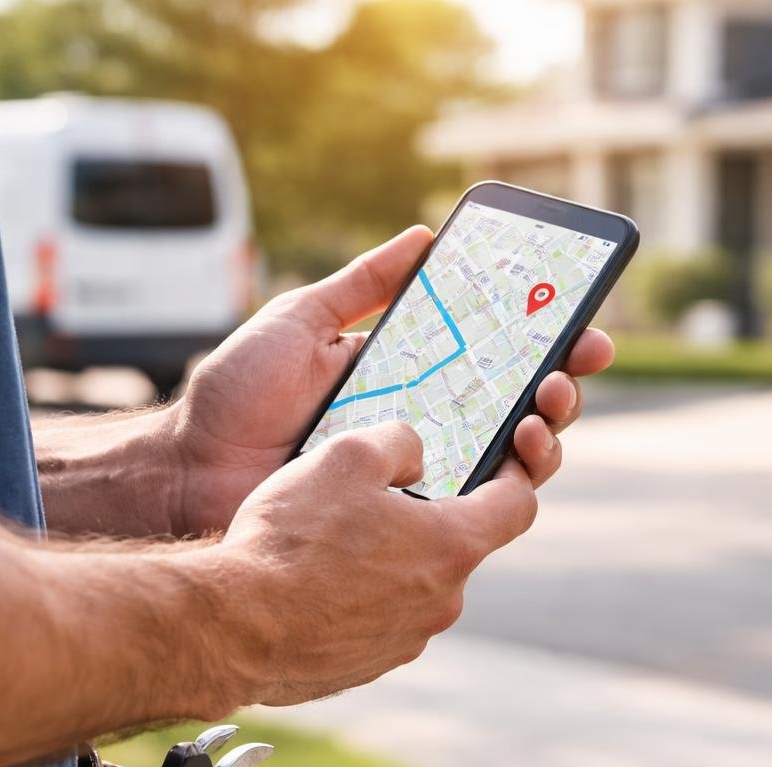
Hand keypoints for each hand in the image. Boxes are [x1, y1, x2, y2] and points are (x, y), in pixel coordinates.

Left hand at [166, 226, 615, 533]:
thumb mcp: (301, 320)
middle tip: (568, 368)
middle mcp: (418, 426)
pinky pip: (468, 511)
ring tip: (543, 410)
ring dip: (546, 432)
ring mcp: (412, 477)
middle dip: (560, 385)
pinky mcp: (399, 523)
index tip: (579, 320)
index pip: (488, 355)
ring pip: (507, 462)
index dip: (542, 340)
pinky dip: (506, 484)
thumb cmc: (236, 396)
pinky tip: (517, 456)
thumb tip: (425, 238)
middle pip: (513, 408)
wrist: (191, 471)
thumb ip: (362, 283)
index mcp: (402, 375)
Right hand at [196, 422, 537, 706]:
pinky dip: (356, 598)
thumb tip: (415, 455)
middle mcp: (442, 602)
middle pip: (455, 547)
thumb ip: (398, 441)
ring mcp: (406, 641)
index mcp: (452, 546)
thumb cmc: (291, 538)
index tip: (501, 462)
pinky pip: (375, 620)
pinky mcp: (367, 666)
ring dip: (386, 561)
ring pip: (412, 585)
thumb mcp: (346, 455)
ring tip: (328, 542)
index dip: (514, 475)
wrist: (232, 627)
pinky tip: (311, 582)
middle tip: (373, 498)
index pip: (517, 506)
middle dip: (425, 519)